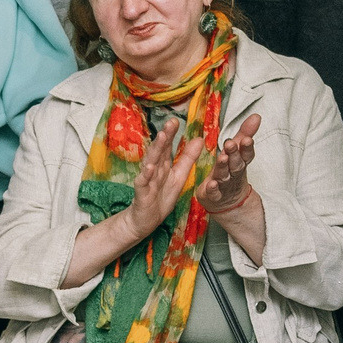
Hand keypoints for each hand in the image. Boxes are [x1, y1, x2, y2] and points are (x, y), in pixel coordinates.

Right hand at [119, 116, 206, 240]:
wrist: (144, 221)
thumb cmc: (160, 198)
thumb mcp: (179, 176)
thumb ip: (187, 158)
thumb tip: (199, 139)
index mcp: (163, 166)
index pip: (167, 147)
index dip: (172, 134)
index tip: (176, 120)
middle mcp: (154, 171)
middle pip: (159, 151)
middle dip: (165, 137)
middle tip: (171, 122)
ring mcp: (147, 182)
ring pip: (151, 163)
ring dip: (156, 150)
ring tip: (162, 138)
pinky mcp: (142, 194)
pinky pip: (143, 183)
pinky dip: (146, 175)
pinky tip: (149, 167)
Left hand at [200, 113, 260, 214]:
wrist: (228, 201)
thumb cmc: (231, 171)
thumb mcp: (238, 152)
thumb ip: (245, 134)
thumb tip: (256, 115)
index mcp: (239, 162)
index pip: (246, 154)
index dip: (246, 147)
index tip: (247, 139)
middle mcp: (233, 173)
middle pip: (236, 164)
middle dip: (234, 154)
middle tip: (231, 143)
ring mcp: (224, 185)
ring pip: (224, 176)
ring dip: (224, 167)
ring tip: (222, 158)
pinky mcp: (213, 196)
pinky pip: (213, 193)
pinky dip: (213, 189)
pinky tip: (211, 184)